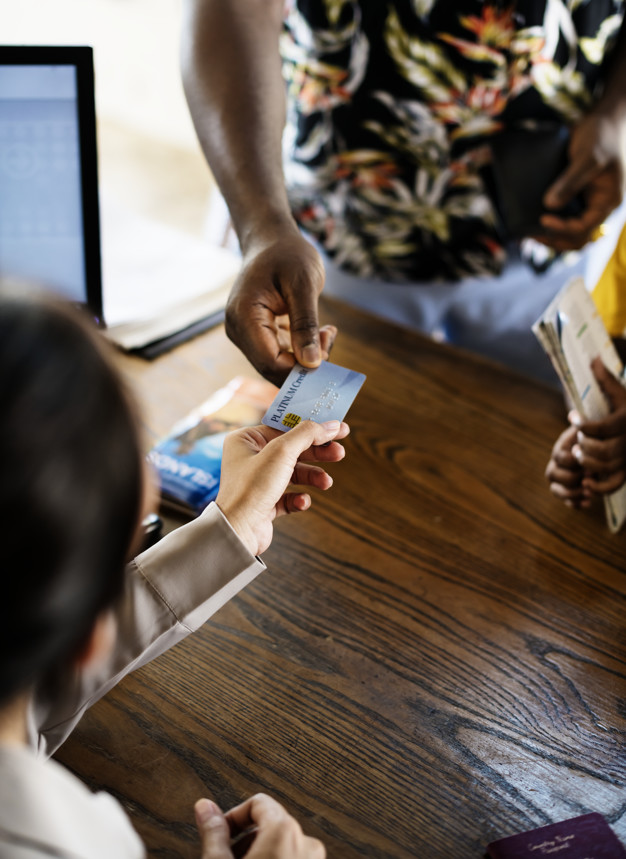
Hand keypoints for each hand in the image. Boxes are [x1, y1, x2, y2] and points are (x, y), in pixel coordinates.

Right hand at [195, 794, 325, 858]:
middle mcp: (307, 843)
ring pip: (282, 843)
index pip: (257, 802)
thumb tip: (204, 806)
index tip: (220, 834)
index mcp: (285, 831)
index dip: (233, 816)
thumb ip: (213, 832)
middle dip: (245, 839)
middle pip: (270, 823)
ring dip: (259, 853)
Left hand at [216, 419, 348, 554]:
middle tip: (339, 453)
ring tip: (326, 482)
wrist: (239, 531)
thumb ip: (308, 435)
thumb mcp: (282, 452)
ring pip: (293, 473)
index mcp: (246, 440)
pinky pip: (288, 496)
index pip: (284, 427)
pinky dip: (299, 498)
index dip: (311, 427)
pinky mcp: (264, 503)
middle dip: (317, 453)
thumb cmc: (252, 488)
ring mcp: (257, 482)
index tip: (335, 427)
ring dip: (313, 476)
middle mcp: (249, 459)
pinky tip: (302, 502)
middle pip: (292, 449)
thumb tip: (331, 425)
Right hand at [225, 227, 336, 384]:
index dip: (299, 369)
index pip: (269, 362)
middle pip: (272, 368)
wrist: (272, 240)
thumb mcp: (303, 284)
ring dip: (306, 356)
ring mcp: (246, 335)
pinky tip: (320, 331)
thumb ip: (306, 324)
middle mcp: (239, 331)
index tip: (327, 352)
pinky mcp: (257, 335)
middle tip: (329, 338)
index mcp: (244, 317)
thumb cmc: (287, 254)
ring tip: (327, 331)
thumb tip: (312, 363)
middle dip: (304, 364)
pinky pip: (280, 354)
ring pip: (278, 365)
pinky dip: (302, 349)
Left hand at [536, 111, 624, 250]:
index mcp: (607, 202)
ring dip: (550, 234)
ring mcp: (586, 202)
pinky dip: (549, 220)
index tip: (543, 219)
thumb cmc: (602, 135)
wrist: (604, 120)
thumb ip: (570, 182)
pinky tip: (531, 216)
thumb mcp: (588, 158)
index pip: (584, 228)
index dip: (562, 228)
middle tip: (531, 234)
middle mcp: (597, 206)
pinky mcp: (576, 196)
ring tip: (528, 230)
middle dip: (554, 239)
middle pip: (577, 238)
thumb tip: (549, 204)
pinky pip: (563, 215)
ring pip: (569, 231)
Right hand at [545, 424, 589, 507]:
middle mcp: (556, 463)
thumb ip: (583, 425)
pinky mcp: (567, 488)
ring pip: (555, 489)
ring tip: (590, 494)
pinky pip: (565, 500)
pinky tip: (589, 503)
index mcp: (561, 448)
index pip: (559, 458)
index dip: (572, 462)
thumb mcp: (589, 429)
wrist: (597, 444)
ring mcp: (560, 477)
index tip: (589, 464)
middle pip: (553, 474)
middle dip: (572, 479)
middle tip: (591, 478)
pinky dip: (575, 504)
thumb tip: (572, 415)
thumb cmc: (595, 435)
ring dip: (572, 493)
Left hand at [568, 357, 625, 494]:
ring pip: (606, 467)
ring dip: (587, 463)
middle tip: (575, 441)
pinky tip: (586, 480)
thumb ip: (606, 379)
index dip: (583, 425)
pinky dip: (599, 487)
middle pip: (603, 450)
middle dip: (584, 446)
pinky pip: (614, 485)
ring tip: (577, 454)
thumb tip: (593, 358)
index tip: (572, 418)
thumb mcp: (620, 393)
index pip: (603, 427)